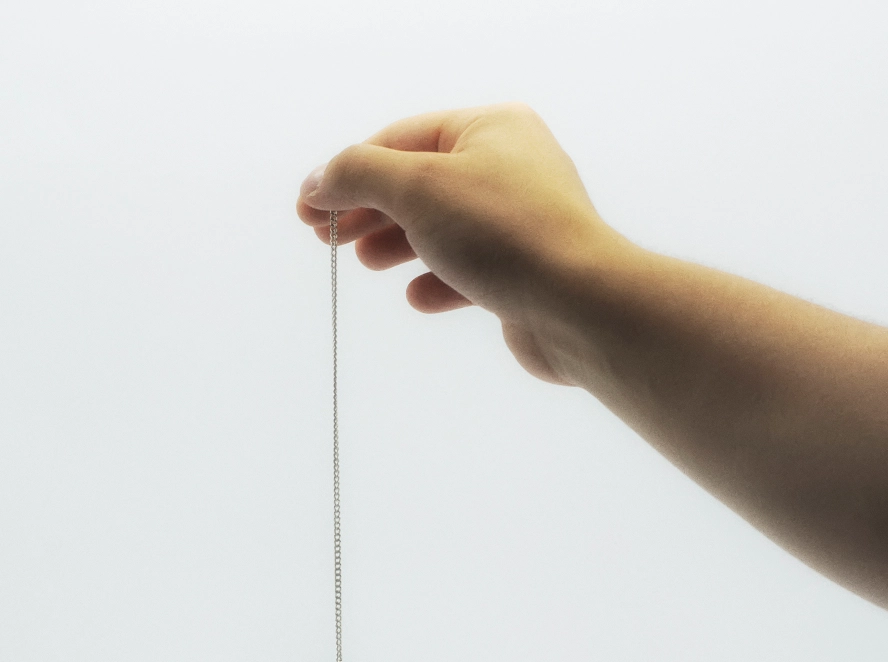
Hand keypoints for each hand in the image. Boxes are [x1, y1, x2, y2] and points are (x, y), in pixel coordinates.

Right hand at [296, 102, 623, 384]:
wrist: (579, 306)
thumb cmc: (504, 233)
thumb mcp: (418, 187)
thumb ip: (359, 175)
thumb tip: (318, 181)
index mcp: (491, 128)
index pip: (401, 140)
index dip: (348, 172)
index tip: (308, 207)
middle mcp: (510, 168)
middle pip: (419, 185)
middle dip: (370, 210)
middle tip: (328, 237)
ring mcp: (520, 222)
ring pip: (443, 228)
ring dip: (399, 244)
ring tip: (368, 262)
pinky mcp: (525, 272)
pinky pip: (470, 270)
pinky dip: (438, 280)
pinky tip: (418, 297)